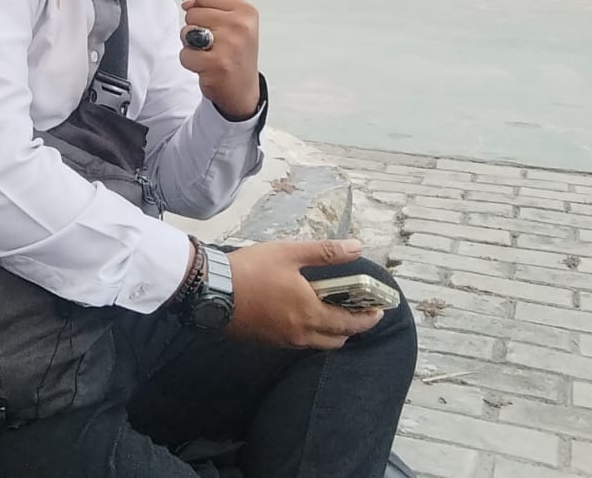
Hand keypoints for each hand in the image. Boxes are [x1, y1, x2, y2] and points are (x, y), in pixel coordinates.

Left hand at [179, 0, 259, 119]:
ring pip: (186, 32)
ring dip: (191, 45)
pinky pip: (185, 54)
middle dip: (195, 28)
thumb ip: (207, 2)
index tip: (212, 22)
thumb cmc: (233, 52)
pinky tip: (206, 66)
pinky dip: (190, 62)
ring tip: (209, 53)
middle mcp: (240, 26)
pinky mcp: (217, 65)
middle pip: (193, 13)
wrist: (242, 89)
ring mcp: (230, 45)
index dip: (199, 8)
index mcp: (246, 11)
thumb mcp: (229, 21)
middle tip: (213, 43)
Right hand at [224, 239, 383, 349]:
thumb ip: (326, 252)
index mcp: (311, 314)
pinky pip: (296, 343)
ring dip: (328, 332)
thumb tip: (358, 247)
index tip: (378, 311)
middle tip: (354, 310)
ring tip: (328, 312)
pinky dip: (307, 333)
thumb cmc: (253, 268)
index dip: (368, 319)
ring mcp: (282, 342)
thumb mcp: (291, 253)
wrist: (213, 289)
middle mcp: (300, 334)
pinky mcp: (266, 342)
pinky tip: (298, 315)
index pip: (350, 325)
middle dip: (350, 328)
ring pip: (315, 344)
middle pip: (336, 340)